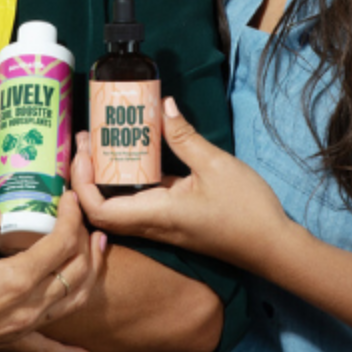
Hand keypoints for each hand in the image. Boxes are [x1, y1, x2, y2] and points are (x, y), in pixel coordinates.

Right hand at [0, 192, 104, 351]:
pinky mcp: (5, 344)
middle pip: (76, 272)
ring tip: (97, 254)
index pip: (60, 244)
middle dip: (86, 242)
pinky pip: (44, 348)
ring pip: (72, 303)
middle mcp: (25, 307)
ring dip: (90, 277)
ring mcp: (18, 328)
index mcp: (13, 280)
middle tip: (84, 221)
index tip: (67, 199)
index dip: (70, 217)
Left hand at [76, 100, 295, 270]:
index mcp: (156, 214)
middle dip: (85, 177)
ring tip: (104, 145)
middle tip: (88, 141)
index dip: (81, 183)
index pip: (98, 209)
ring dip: (104, 180)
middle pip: (100, 210)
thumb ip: (185, 137)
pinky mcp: (173, 221)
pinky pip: (138, 205)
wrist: (270, 245)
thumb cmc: (246, 210)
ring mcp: (162, 226)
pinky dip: (127, 184)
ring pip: (117, 208)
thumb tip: (163, 106)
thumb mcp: (216, 165)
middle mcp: (152, 225)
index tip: (83, 152)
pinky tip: (136, 158)